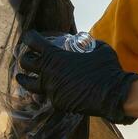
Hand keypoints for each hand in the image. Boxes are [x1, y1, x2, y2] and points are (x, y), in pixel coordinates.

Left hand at [15, 32, 137, 124]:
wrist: (114, 95)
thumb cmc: (108, 69)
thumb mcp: (100, 49)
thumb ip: (88, 44)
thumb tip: (85, 41)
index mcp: (56, 56)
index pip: (33, 42)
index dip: (30, 37)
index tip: (30, 36)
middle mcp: (48, 72)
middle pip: (25, 62)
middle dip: (25, 57)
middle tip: (29, 57)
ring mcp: (51, 89)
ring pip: (28, 83)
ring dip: (24, 78)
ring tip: (22, 77)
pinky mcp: (57, 102)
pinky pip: (47, 95)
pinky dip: (46, 91)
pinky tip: (48, 89)